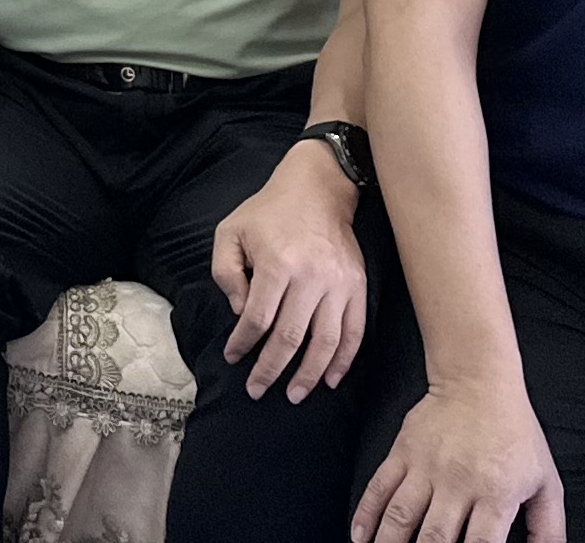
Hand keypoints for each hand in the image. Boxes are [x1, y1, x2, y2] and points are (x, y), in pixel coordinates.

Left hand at [214, 140, 367, 402]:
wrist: (317, 188)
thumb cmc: (268, 212)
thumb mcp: (230, 232)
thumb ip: (226, 273)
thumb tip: (241, 313)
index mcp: (277, 265)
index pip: (258, 319)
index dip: (243, 344)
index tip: (233, 358)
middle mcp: (311, 278)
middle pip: (290, 338)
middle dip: (270, 370)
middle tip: (257, 390)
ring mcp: (339, 285)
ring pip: (325, 343)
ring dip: (309, 375)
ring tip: (294, 395)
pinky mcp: (358, 287)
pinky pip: (354, 332)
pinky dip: (344, 360)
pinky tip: (332, 380)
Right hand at [354, 379, 563, 542]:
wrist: (479, 382)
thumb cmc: (515, 432)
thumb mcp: (545, 481)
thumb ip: (549, 527)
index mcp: (496, 493)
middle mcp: (458, 483)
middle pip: (434, 538)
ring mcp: (426, 467)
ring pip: (400, 517)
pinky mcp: (403, 453)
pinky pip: (379, 487)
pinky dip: (365, 515)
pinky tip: (360, 536)